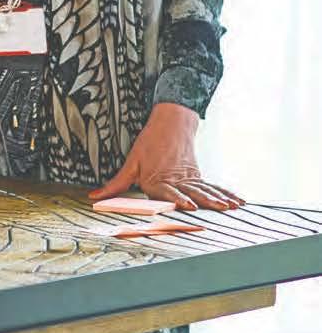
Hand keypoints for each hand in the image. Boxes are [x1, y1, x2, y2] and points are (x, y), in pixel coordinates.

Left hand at [88, 102, 244, 211]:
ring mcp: (189, 177)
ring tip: (230, 206)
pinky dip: (225, 193)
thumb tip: (94, 197)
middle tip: (218, 208)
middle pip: (191, 191)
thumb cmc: (148, 145)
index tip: (188, 206)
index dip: (177, 199)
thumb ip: (116, 184)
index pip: (168, 191)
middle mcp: (176, 179)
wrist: (169, 124)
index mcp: (158, 178)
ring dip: (218, 198)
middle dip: (205, 201)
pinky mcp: (198, 175)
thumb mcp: (130, 164)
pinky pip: (213, 185)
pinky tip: (238, 201)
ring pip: (205, 189)